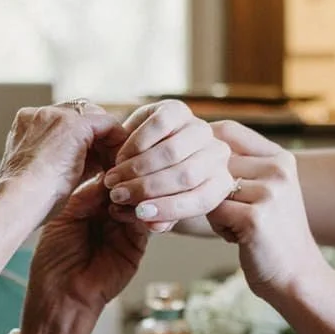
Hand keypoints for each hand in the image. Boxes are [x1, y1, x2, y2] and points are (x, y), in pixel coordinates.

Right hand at [0, 99, 125, 216]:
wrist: (19, 200)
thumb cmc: (27, 200)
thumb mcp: (41, 176)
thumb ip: (62, 161)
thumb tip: (89, 164)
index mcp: (25, 125)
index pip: (62, 120)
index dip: (82, 139)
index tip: (95, 160)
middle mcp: (38, 114)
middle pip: (79, 113)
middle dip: (96, 135)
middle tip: (109, 159)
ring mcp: (56, 116)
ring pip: (94, 116)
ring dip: (107, 138)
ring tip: (116, 162)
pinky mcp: (75, 125)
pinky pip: (107, 123)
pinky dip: (117, 140)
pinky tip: (120, 160)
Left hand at [25, 174, 149, 320]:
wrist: (60, 296)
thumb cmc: (53, 260)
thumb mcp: (66, 217)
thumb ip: (87, 195)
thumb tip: (110, 172)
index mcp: (89, 204)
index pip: (108, 178)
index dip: (111, 165)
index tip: (114, 151)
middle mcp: (109, 214)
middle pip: (127, 187)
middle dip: (128, 177)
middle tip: (126, 169)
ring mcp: (125, 229)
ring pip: (141, 202)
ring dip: (137, 194)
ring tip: (127, 190)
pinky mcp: (137, 246)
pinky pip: (147, 223)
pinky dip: (143, 213)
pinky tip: (133, 208)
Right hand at [98, 100, 234, 234]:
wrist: (146, 151)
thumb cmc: (157, 183)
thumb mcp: (161, 205)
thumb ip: (160, 218)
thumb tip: (153, 224)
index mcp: (220, 182)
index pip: (201, 199)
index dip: (169, 209)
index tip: (139, 214)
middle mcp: (217, 154)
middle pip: (186, 175)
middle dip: (148, 188)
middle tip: (118, 195)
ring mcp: (200, 129)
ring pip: (172, 152)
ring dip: (137, 168)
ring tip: (114, 179)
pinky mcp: (178, 109)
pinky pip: (159, 126)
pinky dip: (136, 144)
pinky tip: (121, 157)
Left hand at [203, 121, 325, 299]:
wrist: (297, 278)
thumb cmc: (270, 236)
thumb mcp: (263, 193)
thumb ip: (237, 169)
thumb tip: (183, 147)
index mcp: (280, 157)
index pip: (227, 130)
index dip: (200, 144)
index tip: (187, 162)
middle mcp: (277, 168)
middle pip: (212, 160)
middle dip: (199, 181)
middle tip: (216, 206)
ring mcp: (269, 191)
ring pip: (208, 186)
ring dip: (211, 207)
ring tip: (234, 225)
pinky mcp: (256, 216)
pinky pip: (212, 211)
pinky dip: (219, 227)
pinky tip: (239, 238)